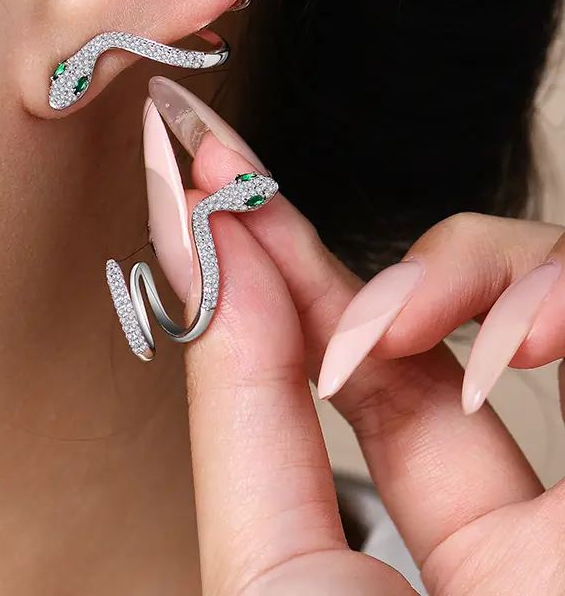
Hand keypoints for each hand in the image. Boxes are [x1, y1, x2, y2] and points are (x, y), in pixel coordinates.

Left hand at [179, 129, 564, 595]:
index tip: (190, 186)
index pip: (333, 381)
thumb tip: (211, 266)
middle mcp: (508, 512)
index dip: (263, 276)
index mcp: (413, 558)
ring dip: (453, 269)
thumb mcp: (277, 576)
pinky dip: (560, 294)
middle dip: (310, 237)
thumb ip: (246, 420)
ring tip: (401, 318)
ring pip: (525, 292)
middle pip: (409, 324)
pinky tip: (524, 339)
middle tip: (222, 163)